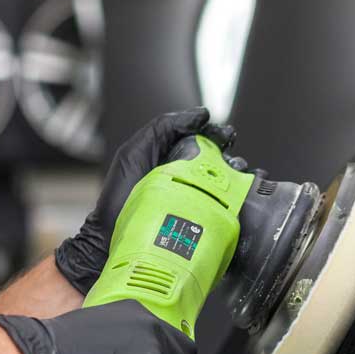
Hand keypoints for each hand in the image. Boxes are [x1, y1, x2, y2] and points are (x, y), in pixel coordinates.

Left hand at [54, 108, 235, 294]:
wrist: (111, 238)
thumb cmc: (119, 196)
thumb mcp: (135, 152)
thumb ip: (163, 128)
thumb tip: (200, 115)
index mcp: (172, 158)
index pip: (202, 140)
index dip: (216, 134)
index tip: (226, 135)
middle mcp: (186, 177)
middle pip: (218, 160)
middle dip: (230, 153)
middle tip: (232, 153)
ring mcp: (194, 200)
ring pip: (225, 182)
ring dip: (237, 174)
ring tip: (239, 171)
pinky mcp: (201, 222)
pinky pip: (225, 208)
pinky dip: (238, 199)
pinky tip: (243, 193)